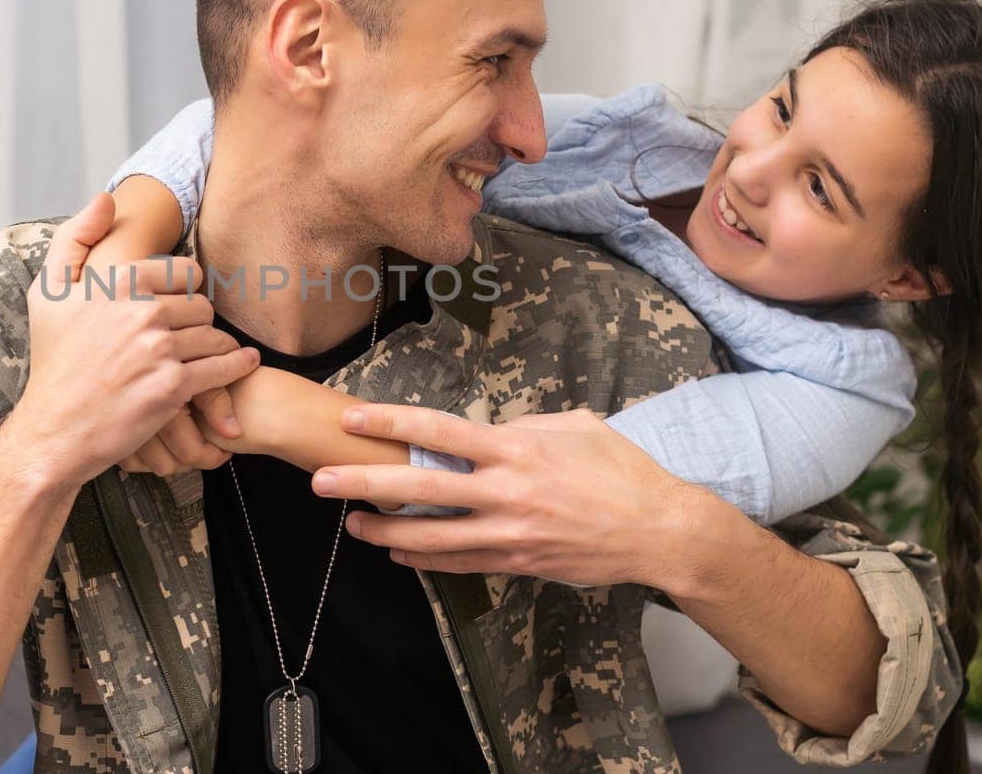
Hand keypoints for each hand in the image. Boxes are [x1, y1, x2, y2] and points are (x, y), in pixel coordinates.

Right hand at [5, 194, 260, 486]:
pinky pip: (223, 367)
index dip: (185, 290)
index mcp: (118, 281)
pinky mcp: (173, 387)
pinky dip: (238, 365)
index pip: (183, 271)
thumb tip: (106, 199)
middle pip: (201, 305)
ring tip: (212, 355)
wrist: (54, 430)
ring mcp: (159, 349)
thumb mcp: (48, 292)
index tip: (180, 306)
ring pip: (214, 335)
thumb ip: (75, 238)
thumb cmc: (53, 362)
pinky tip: (243, 364)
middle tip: (191, 337)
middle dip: (199, 321)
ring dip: (217, 346)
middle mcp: (141, 310)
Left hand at [309, 405, 698, 587]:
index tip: (352, 417)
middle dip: (363, 482)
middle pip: (418, 486)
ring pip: (431, 536)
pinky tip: (399, 555)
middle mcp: (506, 491)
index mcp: (516, 448)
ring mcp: (510, 533)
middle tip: (320, 481)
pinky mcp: (519, 563)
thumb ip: (525, 426)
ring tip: (350, 527)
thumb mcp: (576, 426)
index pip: (439, 431)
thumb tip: (488, 430)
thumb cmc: (622, 471)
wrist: (661, 532)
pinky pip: (460, 563)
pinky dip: (425, 560)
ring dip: (385, 533)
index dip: (390, 422)